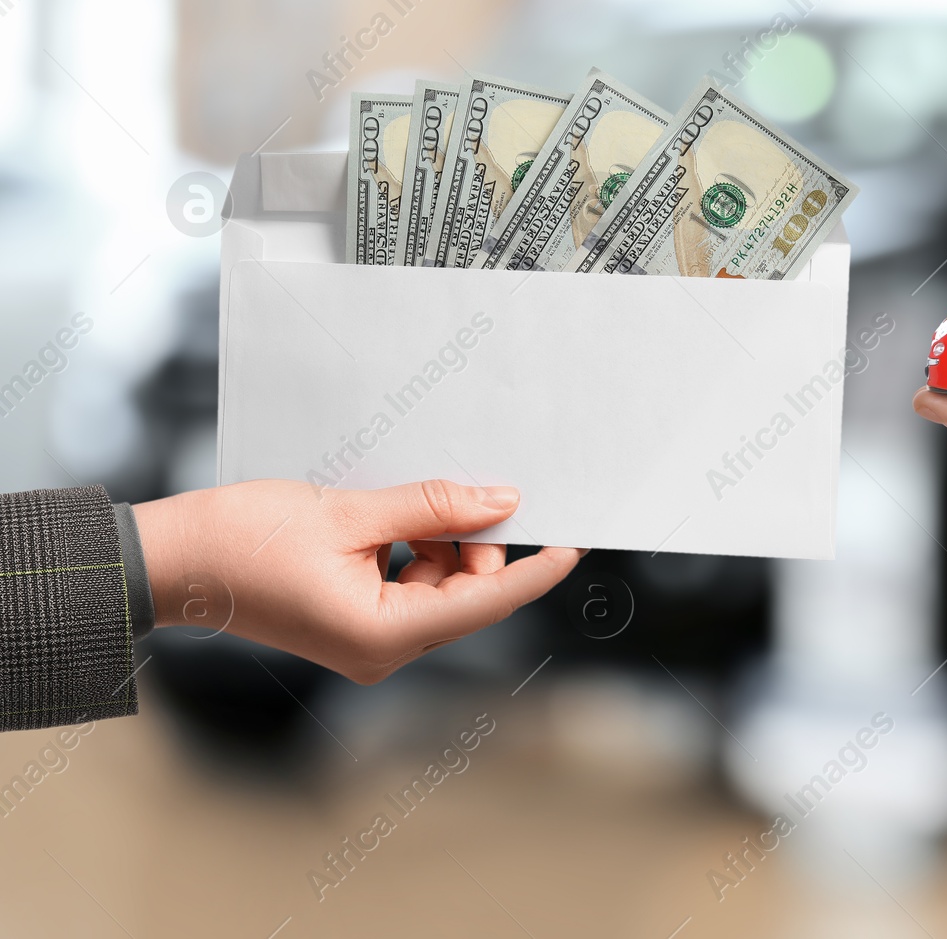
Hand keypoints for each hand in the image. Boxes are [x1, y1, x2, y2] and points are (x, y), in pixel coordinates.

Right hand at [133, 479, 580, 682]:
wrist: (173, 558)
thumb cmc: (243, 538)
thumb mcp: (349, 512)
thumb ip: (431, 507)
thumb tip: (498, 500)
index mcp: (384, 634)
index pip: (487, 602)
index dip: (535, 570)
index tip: (575, 542)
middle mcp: (383, 650)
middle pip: (467, 594)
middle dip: (471, 543)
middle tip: (456, 494)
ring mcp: (369, 641)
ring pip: (441, 587)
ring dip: (439, 542)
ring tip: (400, 506)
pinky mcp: (356, 624)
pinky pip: (411, 585)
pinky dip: (413, 549)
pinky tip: (389, 521)